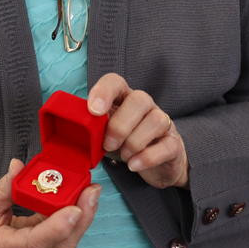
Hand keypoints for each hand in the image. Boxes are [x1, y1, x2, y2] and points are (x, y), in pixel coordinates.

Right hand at [0, 159, 100, 247]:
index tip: (74, 208)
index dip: (59, 226)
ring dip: (80, 218)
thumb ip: (5, 187)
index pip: (38, 241)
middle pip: (61, 243)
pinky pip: (57, 236)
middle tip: (92, 192)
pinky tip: (76, 200)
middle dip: (82, 217)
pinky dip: (69, 218)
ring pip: (63, 241)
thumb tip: (20, 167)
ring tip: (89, 193)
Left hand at [88, 73, 188, 188]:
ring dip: (134, 142)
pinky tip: (134, 165)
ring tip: (124, 157)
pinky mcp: (173, 143)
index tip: (93, 110)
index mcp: (123, 98)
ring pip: (155, 120)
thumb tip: (75, 130)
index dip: (104, 91)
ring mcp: (162, 122)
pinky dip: (147, 157)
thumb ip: (92, 129)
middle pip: (139, 99)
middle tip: (107, 145)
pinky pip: (166, 146)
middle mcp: (145, 105)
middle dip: (120, 125)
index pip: (115, 82)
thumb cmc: (124, 144)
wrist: (155, 165)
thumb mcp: (104, 134)